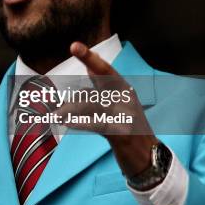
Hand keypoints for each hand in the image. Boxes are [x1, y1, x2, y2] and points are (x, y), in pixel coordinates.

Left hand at [55, 41, 158, 176]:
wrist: (148, 159)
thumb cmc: (127, 130)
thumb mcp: (116, 106)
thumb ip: (103, 88)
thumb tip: (88, 69)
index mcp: (123, 89)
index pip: (105, 70)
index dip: (90, 57)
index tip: (75, 46)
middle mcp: (126, 98)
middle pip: (103, 81)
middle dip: (87, 71)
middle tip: (71, 60)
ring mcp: (126, 115)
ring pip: (94, 103)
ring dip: (72, 109)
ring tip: (57, 117)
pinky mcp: (122, 133)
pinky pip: (97, 123)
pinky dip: (80, 122)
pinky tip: (66, 122)